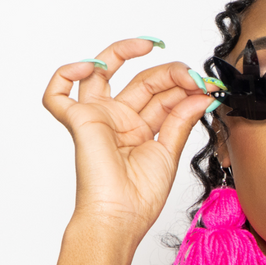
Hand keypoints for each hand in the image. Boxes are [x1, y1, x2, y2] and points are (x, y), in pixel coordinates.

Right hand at [42, 38, 213, 238]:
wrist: (121, 217)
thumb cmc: (140, 196)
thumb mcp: (169, 152)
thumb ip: (181, 120)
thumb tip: (200, 95)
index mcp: (140, 128)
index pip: (163, 94)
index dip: (184, 85)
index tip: (208, 86)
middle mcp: (118, 119)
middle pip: (142, 80)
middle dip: (170, 73)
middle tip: (193, 76)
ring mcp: (98, 117)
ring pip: (103, 71)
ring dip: (125, 52)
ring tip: (151, 47)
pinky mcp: (78, 121)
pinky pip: (57, 94)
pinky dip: (67, 73)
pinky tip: (91, 66)